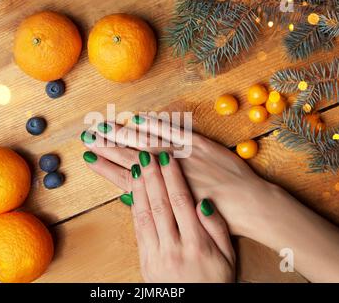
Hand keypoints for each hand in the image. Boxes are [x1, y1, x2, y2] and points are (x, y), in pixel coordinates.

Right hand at [81, 115, 271, 236]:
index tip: (89, 157)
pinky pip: (172, 131)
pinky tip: (139, 117)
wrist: (251, 205)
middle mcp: (169, 173)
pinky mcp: (198, 145)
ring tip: (103, 124)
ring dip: (124, 132)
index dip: (106, 167)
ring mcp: (182, 156)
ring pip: (147, 141)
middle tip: (87, 136)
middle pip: (130, 156)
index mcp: (164, 192)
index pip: (126, 178)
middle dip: (107, 146)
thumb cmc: (219, 218)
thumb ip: (160, 206)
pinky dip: (155, 124)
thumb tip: (135, 198)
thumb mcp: (185, 220)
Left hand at [83, 141, 234, 281]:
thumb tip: (204, 203)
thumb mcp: (228, 257)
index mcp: (197, 244)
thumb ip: (217, 229)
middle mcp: (173, 247)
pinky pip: (137, 228)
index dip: (172, 177)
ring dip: (139, 187)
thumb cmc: (214, 282)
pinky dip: (134, 206)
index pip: (181, 201)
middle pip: (160, 203)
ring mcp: (156, 254)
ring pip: (145, 213)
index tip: (166, 158)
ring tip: (135, 166)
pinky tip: (132, 190)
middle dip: (152, 175)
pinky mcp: (144, 260)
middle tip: (145, 153)